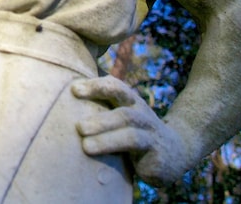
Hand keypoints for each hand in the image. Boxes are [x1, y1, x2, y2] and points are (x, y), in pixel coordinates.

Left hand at [72, 76, 190, 185]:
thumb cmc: (137, 132)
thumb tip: (65, 94)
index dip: (96, 85)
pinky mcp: (155, 149)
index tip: (73, 89)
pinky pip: (137, 145)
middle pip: (122, 106)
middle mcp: (141, 112)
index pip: (114, 86)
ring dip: (106, 135)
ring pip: (129, 126)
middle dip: (100, 116)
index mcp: (130, 101)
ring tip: (85, 145)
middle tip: (78, 126)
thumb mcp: (122, 118)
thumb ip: (102, 108)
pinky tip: (102, 155)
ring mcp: (150, 130)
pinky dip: (118, 147)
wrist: (175, 152)